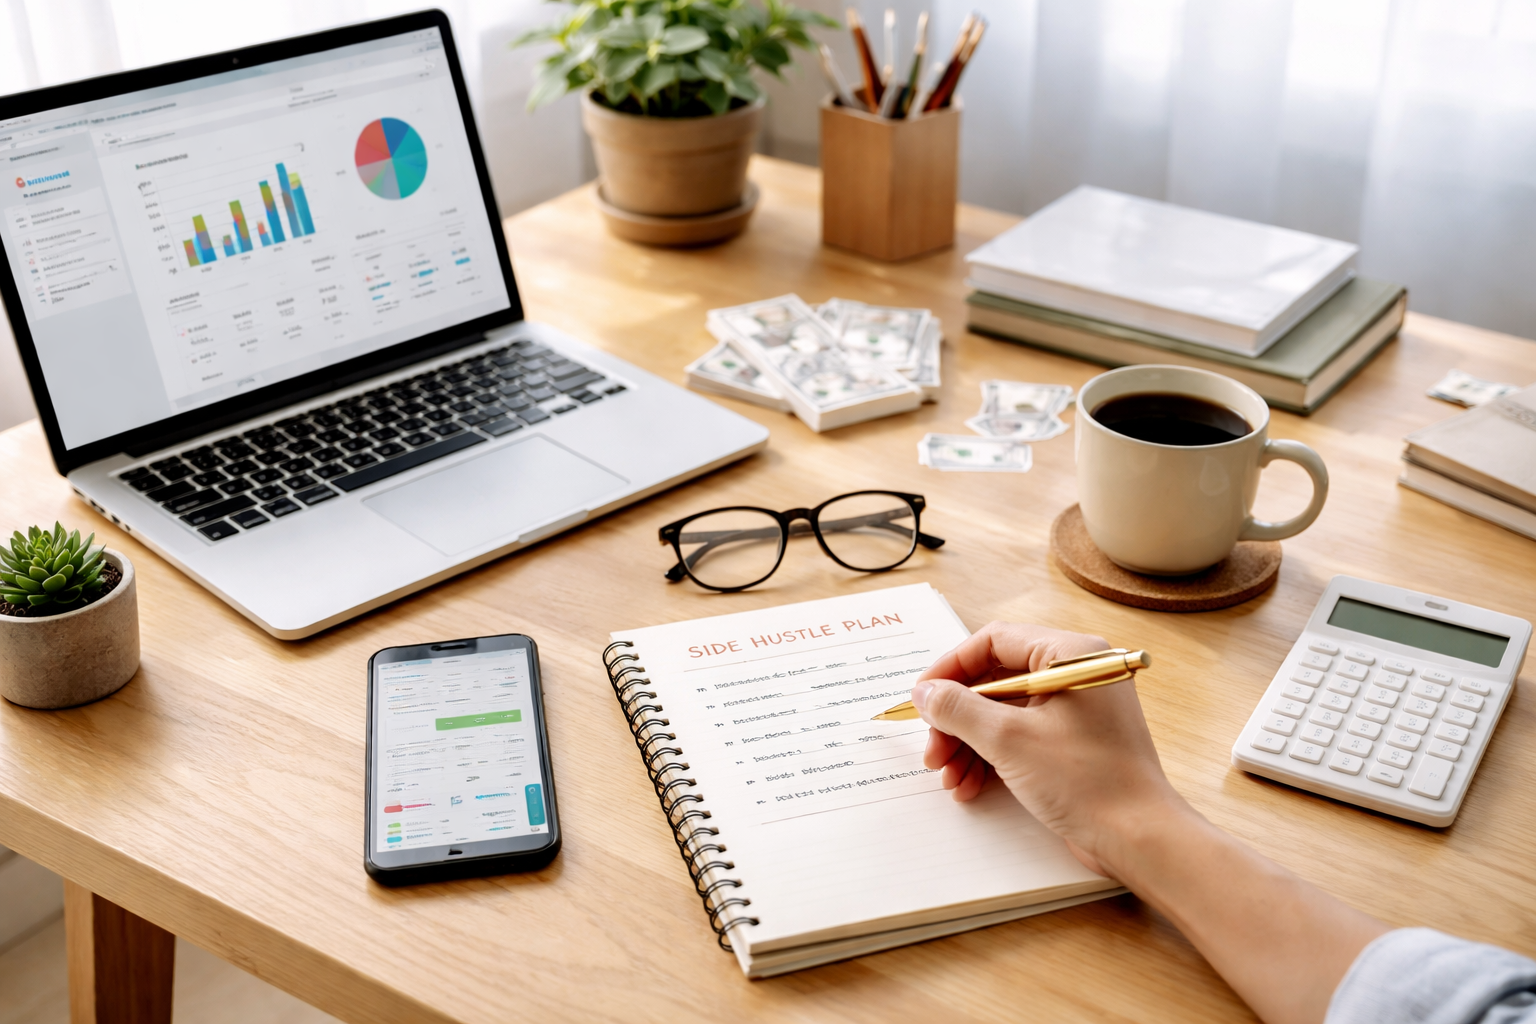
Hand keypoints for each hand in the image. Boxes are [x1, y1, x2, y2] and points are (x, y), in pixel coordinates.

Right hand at [912, 621, 1183, 876]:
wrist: (1139, 839)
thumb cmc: (1087, 781)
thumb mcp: (1008, 740)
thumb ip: (958, 709)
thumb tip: (925, 692)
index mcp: (1069, 654)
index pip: (993, 642)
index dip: (950, 669)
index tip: (921, 698)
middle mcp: (1075, 673)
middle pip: (994, 681)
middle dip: (956, 719)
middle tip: (933, 750)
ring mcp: (1076, 709)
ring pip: (1003, 713)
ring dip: (968, 743)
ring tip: (948, 777)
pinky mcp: (1074, 742)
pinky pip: (1021, 736)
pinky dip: (991, 757)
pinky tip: (969, 786)